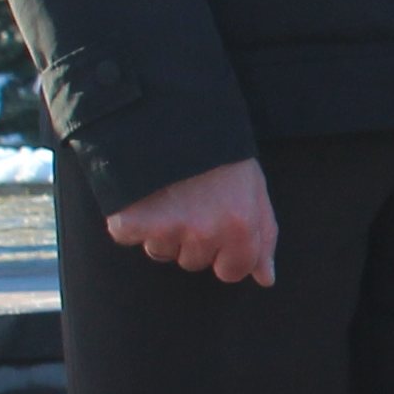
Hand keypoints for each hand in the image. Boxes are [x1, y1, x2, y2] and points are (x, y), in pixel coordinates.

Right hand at [104, 157, 278, 286]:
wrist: (173, 114)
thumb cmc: (220, 152)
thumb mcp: (255, 189)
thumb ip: (263, 237)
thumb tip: (265, 279)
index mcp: (240, 227)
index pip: (232, 272)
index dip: (224, 254)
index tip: (218, 229)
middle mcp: (205, 233)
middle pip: (193, 262)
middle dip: (192, 238)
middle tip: (192, 200)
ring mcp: (167, 229)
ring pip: (160, 251)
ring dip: (161, 229)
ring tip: (168, 192)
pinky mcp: (132, 222)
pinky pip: (128, 236)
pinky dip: (129, 219)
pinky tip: (142, 194)